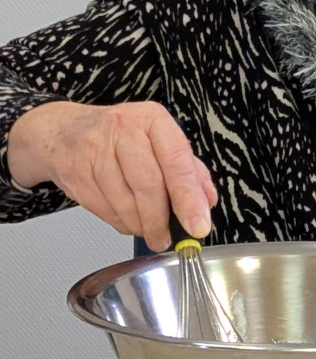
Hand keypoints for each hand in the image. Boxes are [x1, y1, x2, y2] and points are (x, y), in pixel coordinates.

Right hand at [7, 101, 216, 251]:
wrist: (64, 132)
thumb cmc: (119, 137)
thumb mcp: (158, 141)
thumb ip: (189, 169)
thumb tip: (208, 200)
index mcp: (152, 119)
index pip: (176, 161)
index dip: (189, 198)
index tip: (198, 225)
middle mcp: (123, 128)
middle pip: (148, 185)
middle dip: (160, 220)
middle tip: (166, 238)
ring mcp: (95, 150)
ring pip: (124, 202)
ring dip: (139, 225)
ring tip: (147, 230)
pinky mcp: (75, 172)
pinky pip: (104, 210)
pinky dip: (120, 223)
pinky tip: (126, 219)